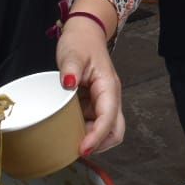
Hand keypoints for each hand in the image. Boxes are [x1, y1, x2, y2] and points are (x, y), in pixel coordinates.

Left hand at [56, 21, 124, 155]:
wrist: (85, 33)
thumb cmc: (81, 42)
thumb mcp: (73, 53)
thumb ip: (70, 69)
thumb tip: (69, 83)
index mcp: (108, 86)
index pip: (108, 117)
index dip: (97, 136)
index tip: (83, 148)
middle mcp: (110, 97)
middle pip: (115, 130)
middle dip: (100, 144)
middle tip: (79, 150)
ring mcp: (103, 101)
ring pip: (106, 129)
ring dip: (92, 139)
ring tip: (71, 142)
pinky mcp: (94, 103)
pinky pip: (94, 123)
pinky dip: (84, 131)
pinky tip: (69, 130)